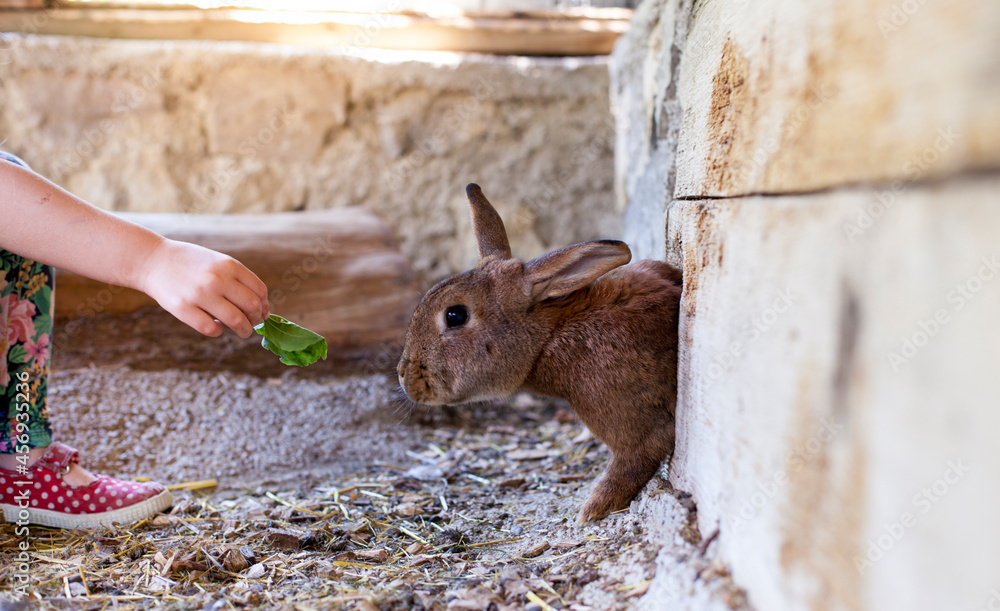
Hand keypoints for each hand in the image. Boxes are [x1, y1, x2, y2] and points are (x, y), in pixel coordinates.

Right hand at [140, 238, 268, 337]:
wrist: (153, 260)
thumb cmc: (190, 264)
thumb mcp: (217, 262)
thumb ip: (238, 280)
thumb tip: (262, 307)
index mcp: (229, 265)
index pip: (260, 290)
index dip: (264, 305)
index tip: (261, 312)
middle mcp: (217, 279)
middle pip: (252, 306)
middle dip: (256, 319)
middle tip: (252, 323)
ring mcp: (200, 294)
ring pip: (236, 320)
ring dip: (244, 330)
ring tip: (242, 331)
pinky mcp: (183, 309)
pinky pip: (211, 329)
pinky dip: (218, 331)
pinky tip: (215, 326)